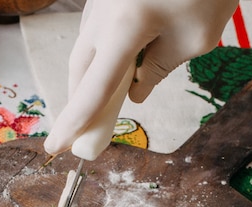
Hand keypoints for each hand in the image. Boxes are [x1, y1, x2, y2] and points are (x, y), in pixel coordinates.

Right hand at [44, 0, 237, 155]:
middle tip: (87, 131)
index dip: (73, 124)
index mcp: (125, 29)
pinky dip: (102, 56)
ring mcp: (99, 0)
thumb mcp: (196, 38)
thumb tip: (136, 90)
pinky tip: (120, 65)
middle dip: (80, 104)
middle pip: (80, 71)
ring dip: (92, 80)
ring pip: (86, 51)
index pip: (92, 91)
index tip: (56, 147)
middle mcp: (102, 15)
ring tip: (107, 102)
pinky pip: (96, 33)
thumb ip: (160, 70)